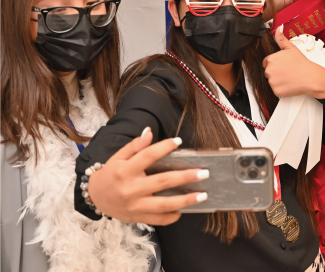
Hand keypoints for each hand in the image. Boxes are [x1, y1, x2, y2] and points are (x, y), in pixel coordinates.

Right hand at [86, 128, 208, 224]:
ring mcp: (135, 206)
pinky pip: (157, 220)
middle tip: (204, 172)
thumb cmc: (111, 173)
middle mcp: (131, 189)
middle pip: (162, 182)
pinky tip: (185, 210)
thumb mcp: (119, 156)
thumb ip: (135, 145)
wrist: (95, 197)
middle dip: (185, 177)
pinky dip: (172, 216)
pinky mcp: (137, 218)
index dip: (164, 147)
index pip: (148, 156)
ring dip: (186, 200)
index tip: (179, 141)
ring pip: (164, 205)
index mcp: (126, 170)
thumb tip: (149, 131)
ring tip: (203, 195)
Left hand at [263, 27, 324, 98]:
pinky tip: (290, 84)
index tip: (284, 65)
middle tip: (288, 71)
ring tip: (290, 78)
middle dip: (276, 72)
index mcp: (270, 60)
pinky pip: (276, 90)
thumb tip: (278, 28)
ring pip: (272, 81)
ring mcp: (272, 82)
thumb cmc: (301, 62)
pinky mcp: (276, 91)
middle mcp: (268, 71)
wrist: (310, 77)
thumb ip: (281, 38)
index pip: (266, 62)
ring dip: (278, 81)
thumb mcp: (291, 48)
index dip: (275, 64)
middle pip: (268, 72)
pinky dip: (282, 89)